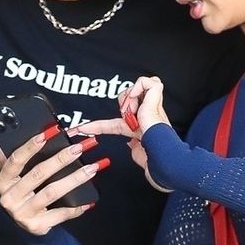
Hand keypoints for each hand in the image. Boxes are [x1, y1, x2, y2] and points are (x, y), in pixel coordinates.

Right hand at [0, 121, 104, 234]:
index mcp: (2, 181)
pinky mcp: (37, 227)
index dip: (30, 146)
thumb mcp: (8, 172)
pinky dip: (76, 208)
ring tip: (92, 168)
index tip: (49, 132)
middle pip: (38, 175)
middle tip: (80, 147)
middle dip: (61, 159)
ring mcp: (23, 214)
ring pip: (51, 193)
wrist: (29, 226)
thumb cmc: (21, 191)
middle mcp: (9, 198)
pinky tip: (89, 199)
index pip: (14, 160)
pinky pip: (59, 215)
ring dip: (74, 180)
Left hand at [74, 76, 171, 192]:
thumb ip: (134, 150)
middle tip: (128, 119)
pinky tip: (137, 104)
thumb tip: (131, 145)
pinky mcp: (156, 98)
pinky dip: (138, 89)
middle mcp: (147, 114)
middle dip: (122, 106)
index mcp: (141, 128)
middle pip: (125, 99)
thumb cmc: (156, 162)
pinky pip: (146, 82)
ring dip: (129, 100)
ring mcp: (152, 105)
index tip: (81, 129)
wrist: (163, 159)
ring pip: (135, 87)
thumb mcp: (138, 157)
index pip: (115, 123)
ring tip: (133, 114)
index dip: (97, 126)